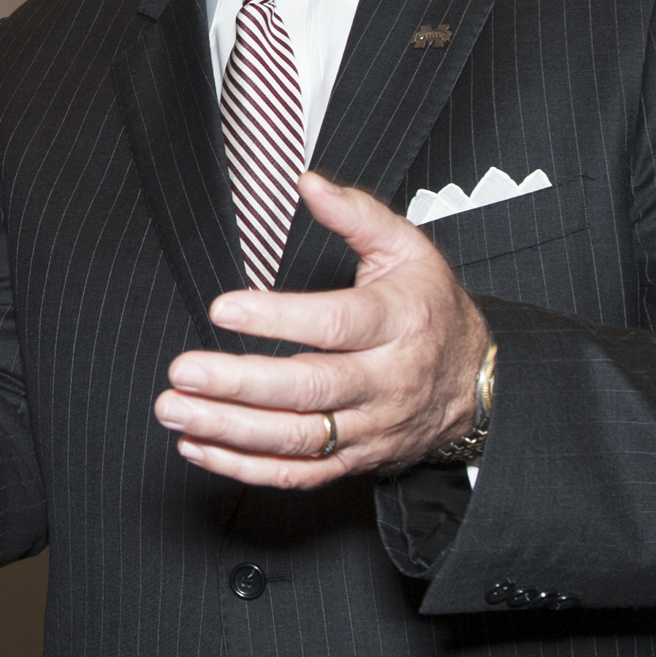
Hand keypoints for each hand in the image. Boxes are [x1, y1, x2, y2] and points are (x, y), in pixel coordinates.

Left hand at [152, 171, 488, 487]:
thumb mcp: (409, 250)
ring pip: (297, 438)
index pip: (334, 324)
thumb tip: (309, 183)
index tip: (222, 309)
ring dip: (229, 429)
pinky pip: (298, 474)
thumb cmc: (432, 308)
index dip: (277, 319)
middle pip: (309, 389)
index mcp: (398, 323)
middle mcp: (384, 381)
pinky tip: (198, 446)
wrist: (480, 385)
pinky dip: (244, 467)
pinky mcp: (355, 461)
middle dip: (239, 384)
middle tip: (183, 371)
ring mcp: (369, 427)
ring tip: (175, 410)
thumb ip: (357, 214)